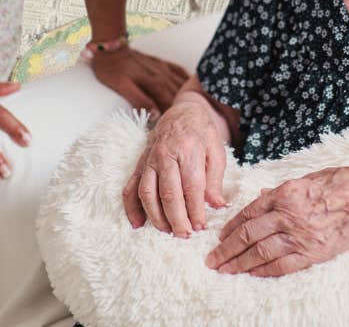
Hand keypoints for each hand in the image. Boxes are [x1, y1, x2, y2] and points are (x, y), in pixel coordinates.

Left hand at [90, 47, 188, 113]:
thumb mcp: (121, 86)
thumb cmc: (111, 69)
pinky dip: (188, 81)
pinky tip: (192, 88)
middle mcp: (163, 75)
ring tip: (193, 110)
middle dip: (184, 109)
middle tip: (187, 122)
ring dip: (189, 97)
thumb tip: (156, 114)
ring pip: (183, 84)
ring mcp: (163, 68)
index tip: (177, 128)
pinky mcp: (161, 63)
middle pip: (179, 96)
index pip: (171, 104)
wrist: (109, 47)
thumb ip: (139, 100)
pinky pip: (180, 72)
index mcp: (155, 83)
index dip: (175, 117)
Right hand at [121, 91, 228, 236]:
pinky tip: (138, 223)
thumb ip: (215, 179)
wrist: (182, 112)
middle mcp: (165, 155)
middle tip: (185, 235)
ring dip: (155, 216)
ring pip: (147, 192)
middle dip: (176, 218)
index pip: (191, 187)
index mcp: (188, 150)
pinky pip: (131, 187)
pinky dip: (131, 207)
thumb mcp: (217, 151)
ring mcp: (149, 159)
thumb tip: (217, 205)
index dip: (195, 210)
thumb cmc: (202, 134)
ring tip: (167, 231)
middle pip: (168, 193)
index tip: (201, 227)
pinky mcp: (140, 164)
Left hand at [205, 166, 348, 276]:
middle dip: (225, 249)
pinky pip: (281, 265)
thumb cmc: (340, 184)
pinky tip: (250, 275)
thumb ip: (281, 190)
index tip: (218, 236)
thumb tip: (262, 196)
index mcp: (282, 194)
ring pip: (259, 253)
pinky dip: (263, 271)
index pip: (247, 213)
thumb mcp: (306, 179)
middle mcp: (286, 215)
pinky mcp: (312, 253)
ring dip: (238, 263)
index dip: (230, 227)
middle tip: (211, 260)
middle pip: (247, 235)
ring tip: (223, 270)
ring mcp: (298, 236)